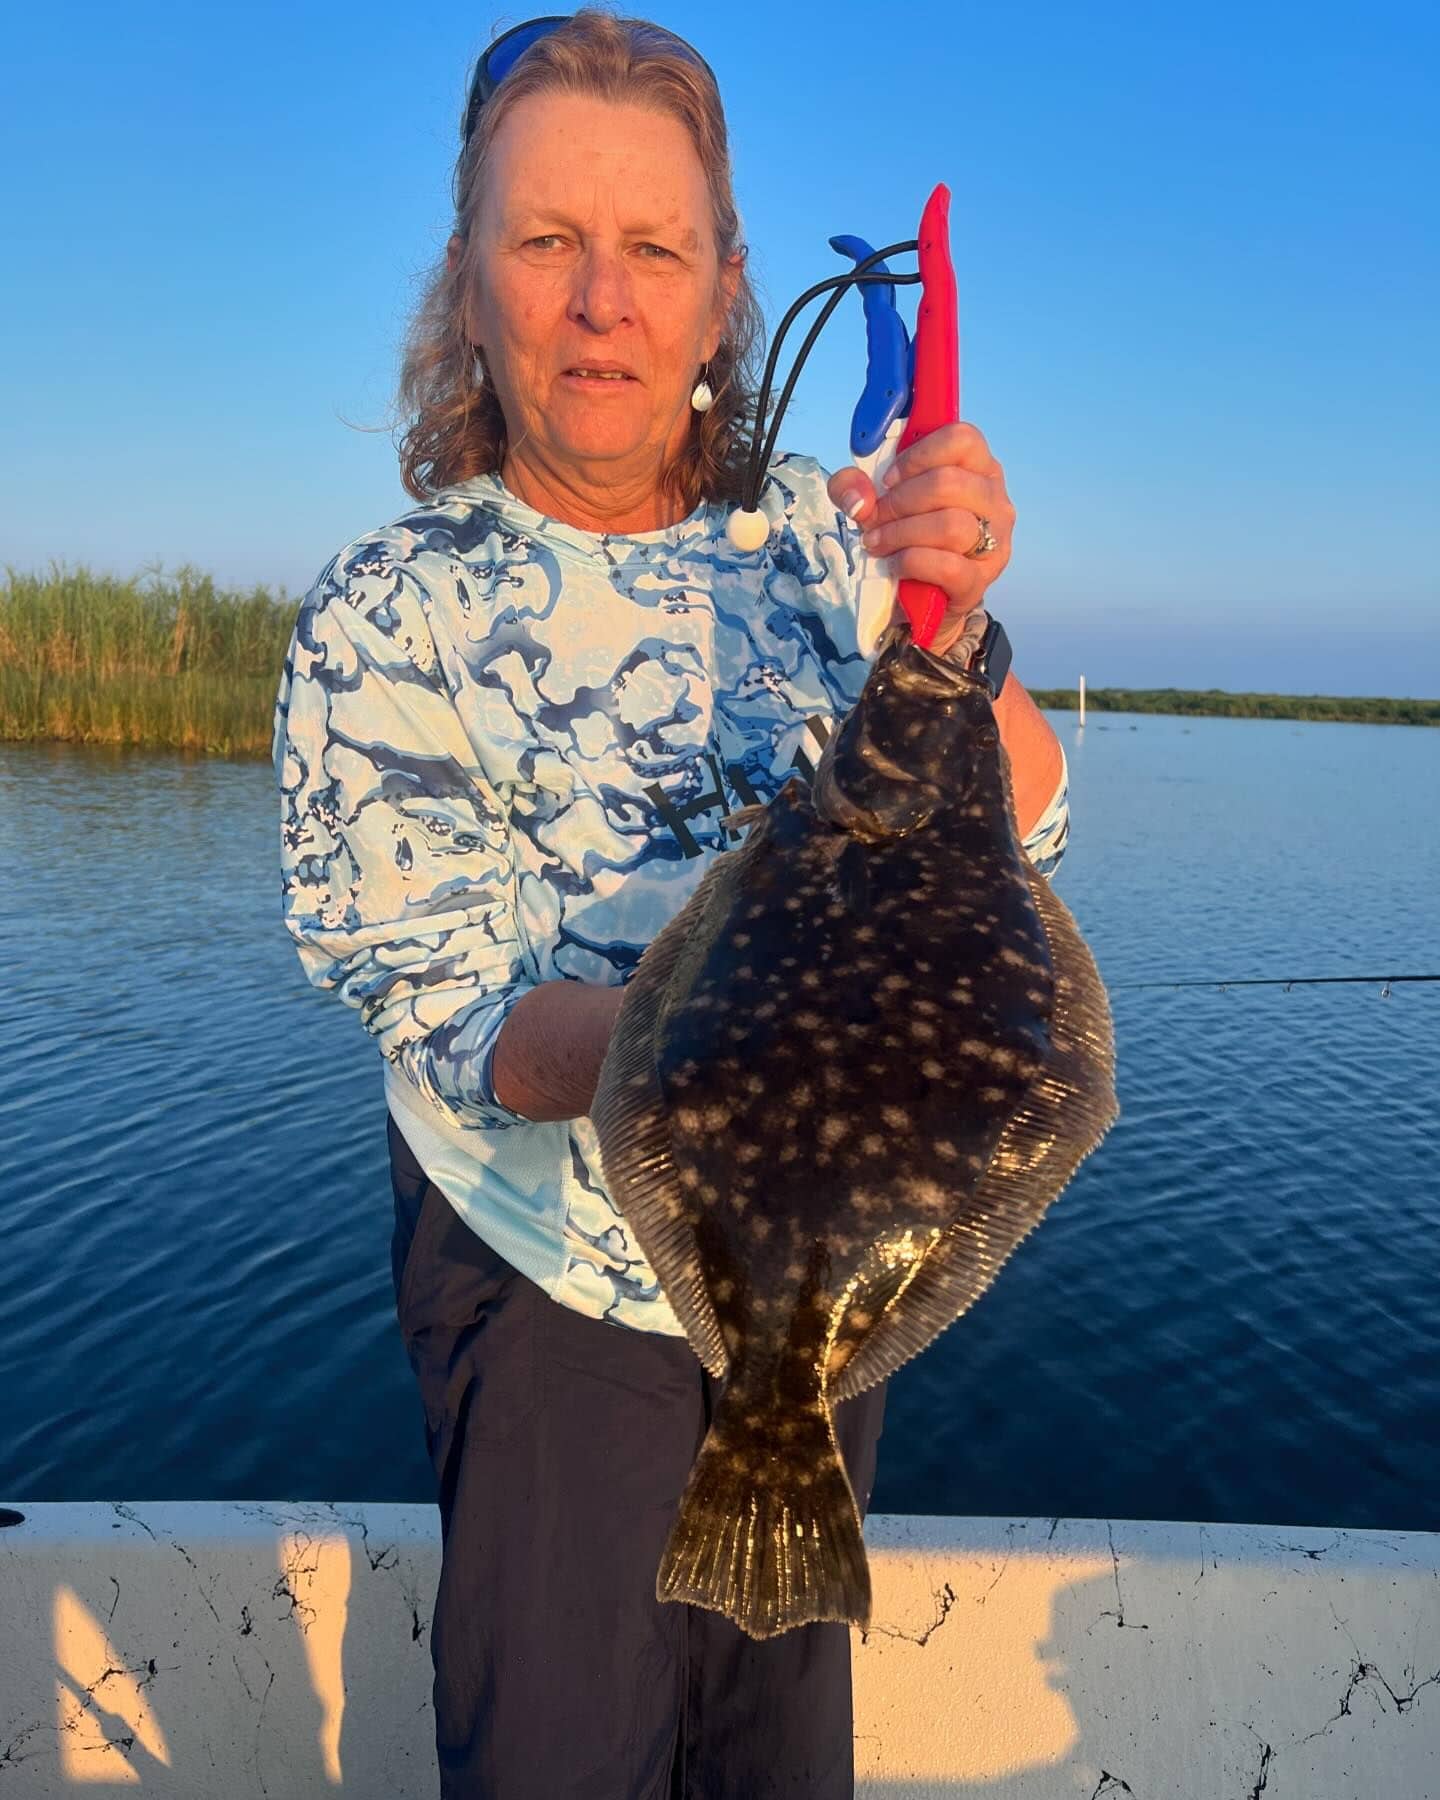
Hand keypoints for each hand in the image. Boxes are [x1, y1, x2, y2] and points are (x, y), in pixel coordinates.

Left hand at [827, 422, 1014, 656]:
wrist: (917, 599)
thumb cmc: (905, 537)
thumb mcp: (874, 503)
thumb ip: (853, 486)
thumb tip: (858, 498)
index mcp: (977, 468)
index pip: (962, 438)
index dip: (918, 455)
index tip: (888, 479)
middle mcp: (994, 500)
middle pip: (950, 482)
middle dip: (900, 501)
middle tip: (875, 518)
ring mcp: (994, 542)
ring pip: (952, 524)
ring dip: (902, 533)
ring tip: (878, 542)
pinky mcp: (979, 580)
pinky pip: (947, 565)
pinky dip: (911, 562)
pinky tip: (894, 564)